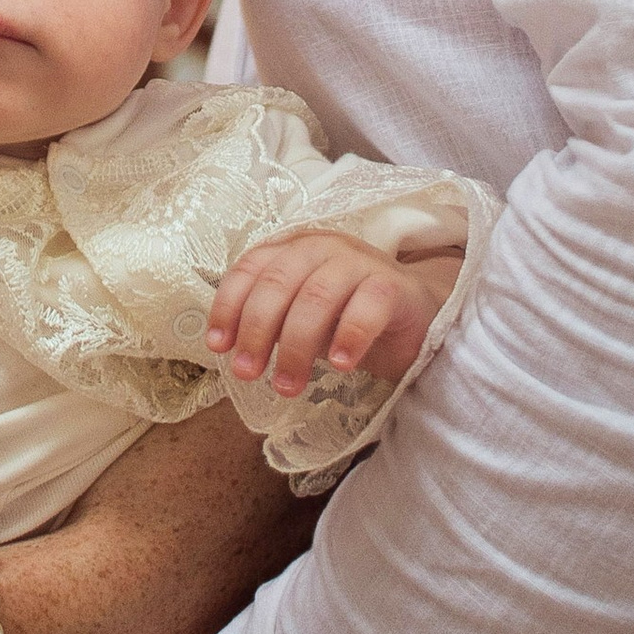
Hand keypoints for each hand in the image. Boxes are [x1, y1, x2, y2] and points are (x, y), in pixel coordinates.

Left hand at [205, 227, 463, 397]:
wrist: (415, 315)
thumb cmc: (347, 316)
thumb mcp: (301, 317)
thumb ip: (270, 322)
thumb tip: (229, 347)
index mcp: (293, 248)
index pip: (251, 267)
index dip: (229, 305)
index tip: (218, 346)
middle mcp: (323, 247)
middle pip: (278, 282)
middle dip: (256, 331)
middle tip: (247, 374)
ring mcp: (360, 262)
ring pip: (317, 296)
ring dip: (296, 346)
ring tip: (287, 386)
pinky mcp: (393, 285)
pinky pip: (367, 307)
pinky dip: (349, 336)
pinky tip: (341, 365)